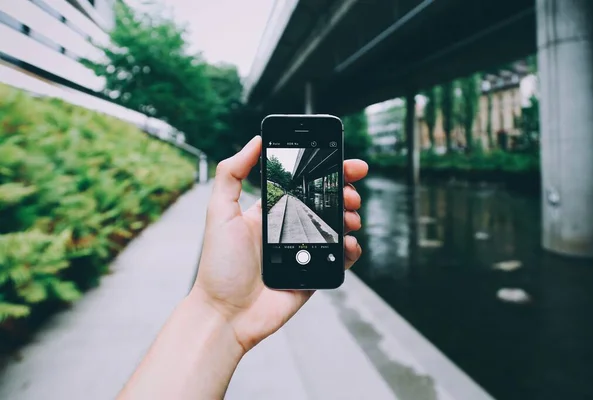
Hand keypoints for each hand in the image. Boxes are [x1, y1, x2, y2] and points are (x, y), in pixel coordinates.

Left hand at [192, 136, 367, 352]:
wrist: (227, 314)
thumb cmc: (220, 266)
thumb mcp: (220, 212)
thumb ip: (232, 174)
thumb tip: (254, 141)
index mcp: (272, 210)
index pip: (303, 183)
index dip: (325, 170)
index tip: (343, 160)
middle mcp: (291, 227)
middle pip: (327, 201)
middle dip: (345, 191)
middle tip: (351, 191)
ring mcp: (305, 250)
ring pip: (338, 227)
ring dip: (351, 216)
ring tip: (350, 216)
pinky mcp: (315, 273)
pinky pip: (341, 258)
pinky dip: (352, 249)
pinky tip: (349, 243)